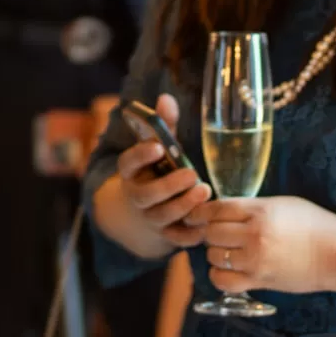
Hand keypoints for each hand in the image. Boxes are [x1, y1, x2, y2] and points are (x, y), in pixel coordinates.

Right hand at [110, 93, 213, 249]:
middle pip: (146, 195)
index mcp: (131, 172)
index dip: (140, 155)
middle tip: (191, 173)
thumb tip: (166, 97)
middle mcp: (136, 196)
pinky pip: (176, 239)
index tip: (158, 146)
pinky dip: (191, 234)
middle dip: (169, 186)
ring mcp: (149, 218)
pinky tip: (206, 222)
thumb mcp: (159, 147)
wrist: (147, 211)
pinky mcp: (165, 235)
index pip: (128, 163)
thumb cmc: (158, 170)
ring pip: (162, 217)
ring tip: (205, 191)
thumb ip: (163, 125)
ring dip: (184, 206)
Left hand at [197, 195, 335, 295]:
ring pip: (214, 256)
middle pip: (211, 233)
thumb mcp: (283, 205)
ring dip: (214, 254)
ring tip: (225, 252)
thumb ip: (253, 207)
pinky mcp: (260, 282)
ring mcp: (256, 260)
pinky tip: (227, 271)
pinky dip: (219, 276)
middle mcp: (254, 235)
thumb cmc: (315, 225)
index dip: (201, 212)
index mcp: (260, 211)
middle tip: (217, 235)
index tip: (196, 215)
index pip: (217, 209)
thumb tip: (226, 210)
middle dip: (209, 232)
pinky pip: (225, 282)